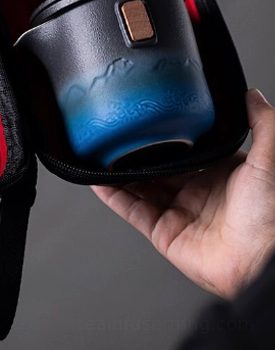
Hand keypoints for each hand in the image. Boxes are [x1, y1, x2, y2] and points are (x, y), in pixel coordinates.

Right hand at [92, 89, 274, 299]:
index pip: (181, 153)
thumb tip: (253, 95)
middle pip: (155, 170)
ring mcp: (176, 214)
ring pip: (138, 189)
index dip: (161, 140)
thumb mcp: (268, 161)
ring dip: (118, 174)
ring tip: (99, 157)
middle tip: (115, 138)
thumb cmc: (269, 217)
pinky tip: (99, 182)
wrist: (262, 261)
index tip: (144, 125)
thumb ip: (264, 126)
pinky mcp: (162, 233)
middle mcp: (194, 194)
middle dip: (134, 156)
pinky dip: (112, 197)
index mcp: (216, 176)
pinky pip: (131, 211)